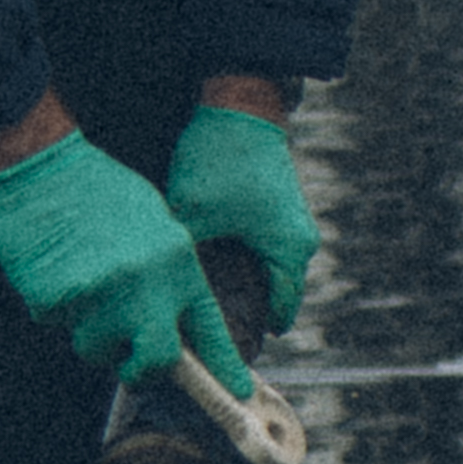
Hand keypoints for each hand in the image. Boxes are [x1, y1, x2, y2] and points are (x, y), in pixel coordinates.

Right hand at [0, 130, 249, 408]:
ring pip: (95, 348)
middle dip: (140, 369)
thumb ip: (167, 273)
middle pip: (154, 362)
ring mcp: (101, 297)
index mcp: (178, 263)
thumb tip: (169, 321)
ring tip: (82, 286)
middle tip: (128, 361)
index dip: (223, 365)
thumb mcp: (154, 223)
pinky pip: (57, 324)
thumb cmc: (99, 189)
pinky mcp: (57, 302)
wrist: (42, 167)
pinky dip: (54, 307)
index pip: (208, 327)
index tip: (239, 390)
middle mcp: (146, 286)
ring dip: (88, 332)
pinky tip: (53, 269)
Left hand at [161, 95, 319, 347]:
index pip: (277, 314)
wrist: (239, 106)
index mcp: (288, 250)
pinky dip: (240, 264)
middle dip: (240, 316)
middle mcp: (299, 242)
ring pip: (266, 274)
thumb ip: (185, 260)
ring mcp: (292, 225)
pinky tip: (207, 269)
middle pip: (272, 296)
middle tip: (203, 337)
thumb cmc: (217, 160)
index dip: (246, 337)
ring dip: (239, 288)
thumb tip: (163, 299)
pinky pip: (263, 252)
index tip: (217, 357)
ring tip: (201, 306)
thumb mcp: (192, 214)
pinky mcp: (279, 211)